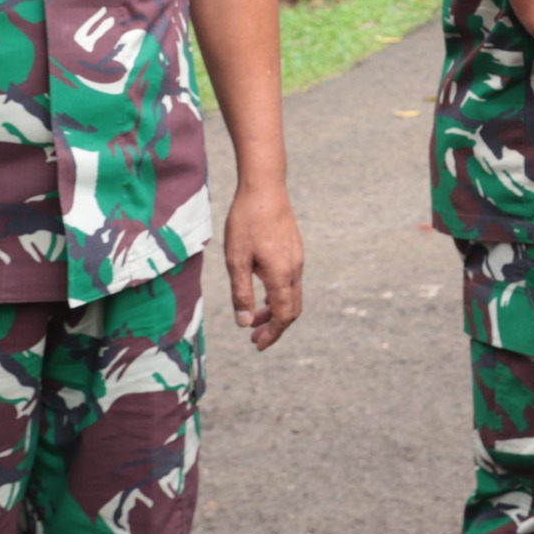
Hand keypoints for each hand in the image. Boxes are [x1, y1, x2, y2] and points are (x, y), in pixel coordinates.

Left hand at [223, 180, 304, 349]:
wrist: (264, 188)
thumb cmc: (246, 223)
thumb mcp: (236, 261)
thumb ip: (241, 293)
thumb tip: (244, 322)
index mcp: (282, 275)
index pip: (283, 315)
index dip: (272, 334)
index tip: (257, 345)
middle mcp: (295, 269)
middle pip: (292, 309)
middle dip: (274, 326)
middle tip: (254, 337)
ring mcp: (297, 258)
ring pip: (292, 294)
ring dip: (274, 310)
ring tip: (253, 316)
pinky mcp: (294, 249)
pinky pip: (290, 280)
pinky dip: (277, 294)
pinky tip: (260, 290)